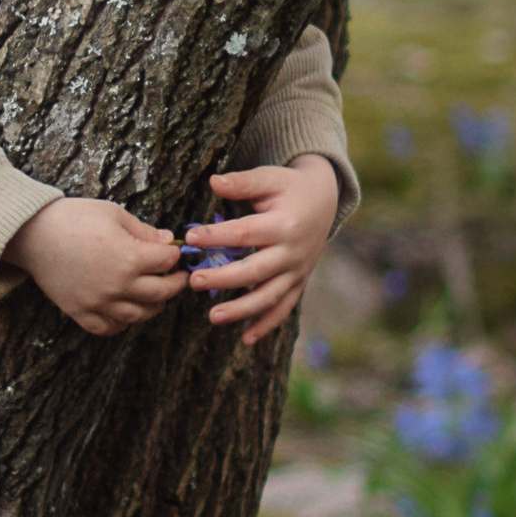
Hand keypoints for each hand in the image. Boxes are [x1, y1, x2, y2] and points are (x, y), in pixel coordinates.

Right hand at [3, 196, 185, 335]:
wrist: (33, 234)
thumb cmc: (74, 218)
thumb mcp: (114, 214)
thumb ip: (144, 231)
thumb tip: (169, 242)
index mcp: (130, 257)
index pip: (168, 261)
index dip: (175, 254)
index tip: (174, 252)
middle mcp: (118, 285)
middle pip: (162, 293)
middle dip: (175, 284)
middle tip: (178, 277)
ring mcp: (99, 302)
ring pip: (140, 315)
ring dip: (154, 305)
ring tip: (156, 295)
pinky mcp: (81, 312)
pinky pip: (109, 328)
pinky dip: (122, 322)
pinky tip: (125, 309)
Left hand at [181, 155, 338, 348]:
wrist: (324, 200)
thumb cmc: (289, 187)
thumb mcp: (270, 177)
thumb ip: (243, 182)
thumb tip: (213, 182)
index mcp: (284, 224)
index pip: (245, 234)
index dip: (217, 236)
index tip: (191, 237)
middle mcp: (293, 252)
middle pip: (255, 271)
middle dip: (223, 279)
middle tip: (194, 282)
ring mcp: (297, 270)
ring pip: (269, 296)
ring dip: (242, 310)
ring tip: (213, 316)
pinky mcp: (299, 282)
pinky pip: (283, 308)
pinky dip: (267, 325)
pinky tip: (246, 339)